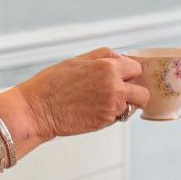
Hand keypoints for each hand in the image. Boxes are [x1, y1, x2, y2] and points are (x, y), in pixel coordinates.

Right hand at [15, 47, 150, 140]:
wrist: (37, 109)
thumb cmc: (52, 83)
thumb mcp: (78, 60)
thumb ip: (103, 57)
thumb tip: (120, 58)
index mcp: (108, 66)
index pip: (136, 68)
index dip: (129, 72)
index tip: (124, 76)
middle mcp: (114, 86)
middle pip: (143, 91)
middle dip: (134, 91)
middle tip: (122, 92)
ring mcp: (112, 106)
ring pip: (133, 106)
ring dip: (125, 104)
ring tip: (105, 101)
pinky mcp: (105, 121)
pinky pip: (119, 117)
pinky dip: (113, 114)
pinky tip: (96, 109)